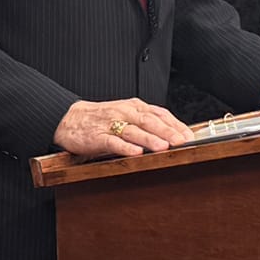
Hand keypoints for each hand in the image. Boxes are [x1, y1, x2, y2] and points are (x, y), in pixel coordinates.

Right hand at [54, 98, 192, 156]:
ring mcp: (110, 124)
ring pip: (133, 130)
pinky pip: (112, 141)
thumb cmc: (101, 119)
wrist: (69, 119)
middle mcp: (124, 113)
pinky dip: (125, 147)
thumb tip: (174, 134)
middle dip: (167, 131)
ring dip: (149, 138)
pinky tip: (135, 152)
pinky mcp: (97, 137)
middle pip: (149, 121)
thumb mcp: (127, 115)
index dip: (175, 124)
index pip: (159, 113)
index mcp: (134, 107)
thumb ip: (147, 122)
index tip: (189, 136)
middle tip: (182, 142)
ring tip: (163, 147)